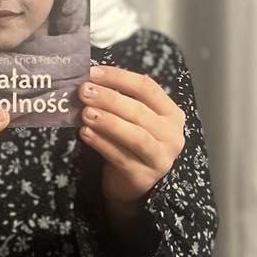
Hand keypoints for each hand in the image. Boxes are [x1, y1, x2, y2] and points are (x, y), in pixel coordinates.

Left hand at [77, 63, 185, 206]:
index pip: (147, 88)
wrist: (132, 183)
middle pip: (140, 111)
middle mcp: (172, 135)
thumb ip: (119, 100)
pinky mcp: (143, 177)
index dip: (119, 77)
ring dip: (108, 122)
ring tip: (85, 113)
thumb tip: (90, 79)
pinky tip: (85, 133)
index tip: (93, 72)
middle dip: (109, 99)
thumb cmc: (131, 143)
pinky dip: (101, 144)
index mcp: (171, 113)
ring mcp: (160, 158)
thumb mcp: (133, 120)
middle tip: (84, 91)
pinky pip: (120, 157)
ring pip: (135, 136)